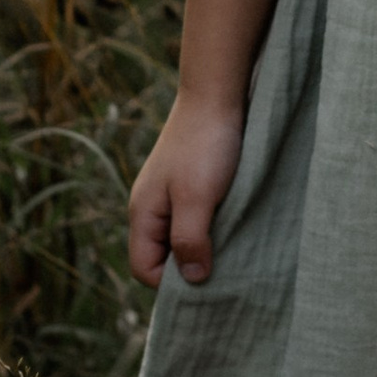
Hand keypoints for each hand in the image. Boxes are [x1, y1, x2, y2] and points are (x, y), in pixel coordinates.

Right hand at [128, 93, 246, 289]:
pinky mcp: (192, 185)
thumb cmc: (205, 145)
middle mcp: (152, 208)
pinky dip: (213, 227)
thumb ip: (189, 240)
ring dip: (205, 245)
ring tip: (231, 242)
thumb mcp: (196, 198)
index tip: (206, 273)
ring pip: (182, 239)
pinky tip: (234, 222)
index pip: (144, 269)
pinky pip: (196, 220)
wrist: (217, 94)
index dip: (171, 282)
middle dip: (190, 265)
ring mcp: (171, 196)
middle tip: (224, 264)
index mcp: (143, 214)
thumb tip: (192, 281)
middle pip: (162, 258)